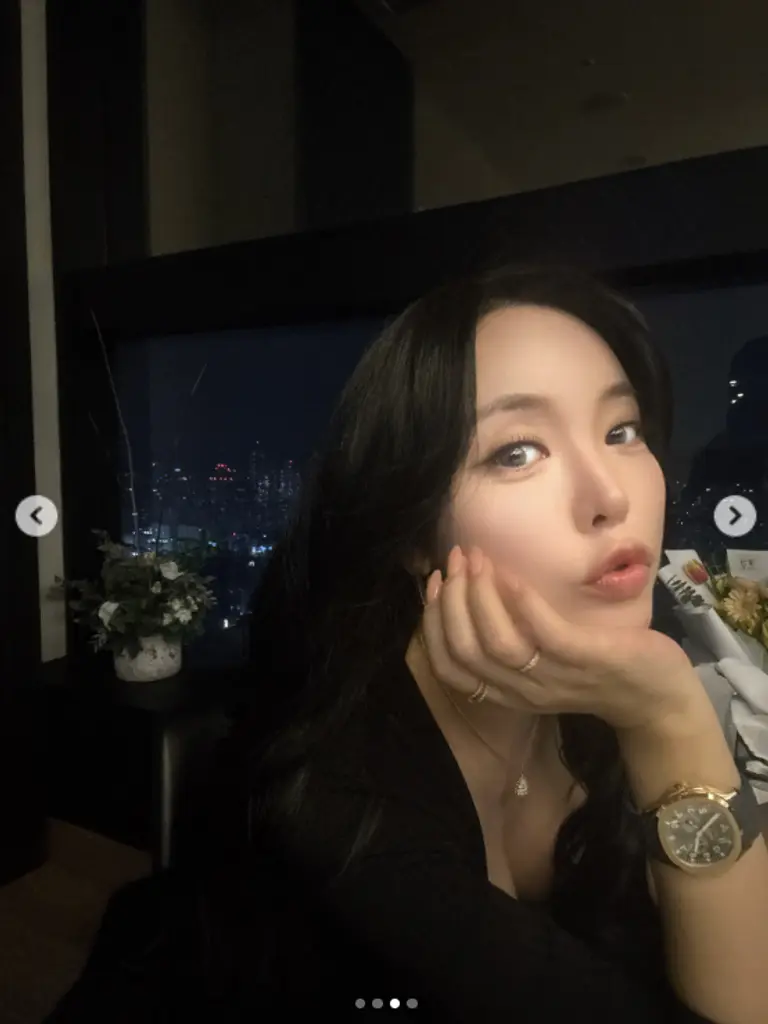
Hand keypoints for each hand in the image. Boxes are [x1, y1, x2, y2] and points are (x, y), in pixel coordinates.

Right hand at [420, 545, 705, 732]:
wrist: (658, 698)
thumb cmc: (598, 669)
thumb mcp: (545, 661)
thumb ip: (512, 637)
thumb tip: (478, 589)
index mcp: (507, 692)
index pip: (450, 667)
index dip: (432, 622)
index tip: (433, 582)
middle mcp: (522, 690)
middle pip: (465, 651)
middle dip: (450, 600)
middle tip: (455, 559)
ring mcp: (553, 677)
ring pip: (496, 644)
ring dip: (478, 596)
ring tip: (477, 558)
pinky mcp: (584, 658)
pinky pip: (542, 631)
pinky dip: (519, 599)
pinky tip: (509, 572)